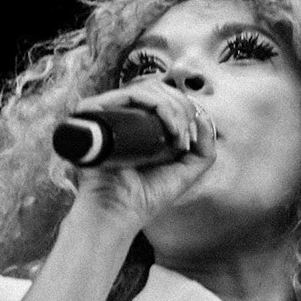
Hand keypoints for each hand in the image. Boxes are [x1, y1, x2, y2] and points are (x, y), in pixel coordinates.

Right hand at [65, 79, 215, 229]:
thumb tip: (203, 116)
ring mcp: (110, 114)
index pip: (165, 96)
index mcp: (141, 124)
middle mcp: (125, 115)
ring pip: (146, 88)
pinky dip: (153, 103)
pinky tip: (166, 126)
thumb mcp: (187, 172)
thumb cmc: (147, 195)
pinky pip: (127, 94)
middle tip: (183, 138)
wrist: (120, 212)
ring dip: (171, 108)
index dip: (184, 109)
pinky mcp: (96, 115)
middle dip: (181, 109)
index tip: (188, 139)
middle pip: (158, 88)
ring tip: (176, 135)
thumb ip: (205, 149)